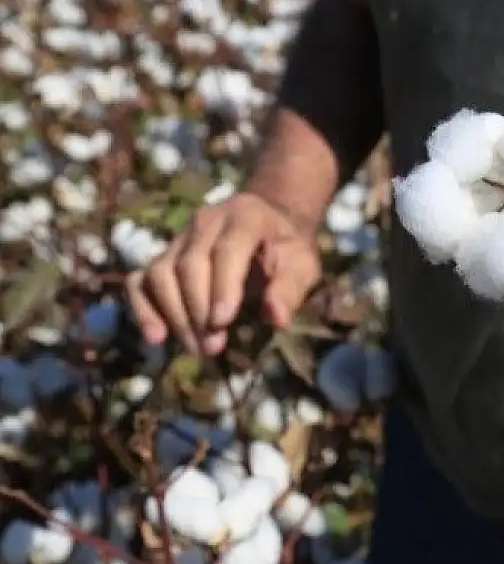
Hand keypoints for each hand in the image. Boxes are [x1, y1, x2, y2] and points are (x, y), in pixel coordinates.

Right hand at [125, 193, 320, 354]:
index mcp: (245, 216)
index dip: (222, 287)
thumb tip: (277, 318)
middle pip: (189, 264)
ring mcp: (180, 238)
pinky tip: (157, 337)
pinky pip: (141, 280)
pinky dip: (144, 308)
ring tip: (196, 347)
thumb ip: (291, 287)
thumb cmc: (286, 248)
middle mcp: (206, 221)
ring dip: (174, 314)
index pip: (227, 249)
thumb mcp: (302, 263)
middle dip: (198, 309)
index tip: (222, 323)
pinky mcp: (164, 256)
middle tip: (213, 347)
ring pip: (161, 272)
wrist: (267, 222)